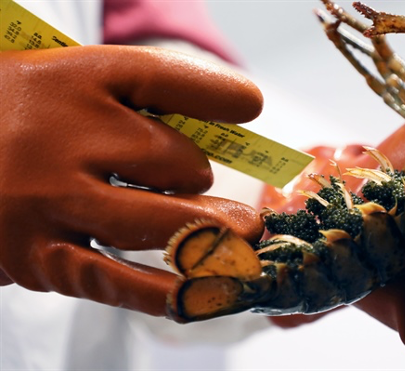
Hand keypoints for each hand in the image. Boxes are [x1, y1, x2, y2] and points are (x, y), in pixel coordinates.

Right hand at [0, 45, 264, 317]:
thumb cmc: (25, 113)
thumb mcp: (71, 81)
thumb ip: (141, 95)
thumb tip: (230, 114)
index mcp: (75, 78)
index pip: (167, 79)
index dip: (220, 95)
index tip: (249, 105)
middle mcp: (62, 137)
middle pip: (174, 160)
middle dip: (199, 174)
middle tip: (202, 180)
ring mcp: (49, 201)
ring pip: (159, 223)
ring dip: (210, 233)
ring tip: (244, 236)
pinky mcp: (37, 256)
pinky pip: (116, 280)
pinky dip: (167, 291)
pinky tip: (205, 292)